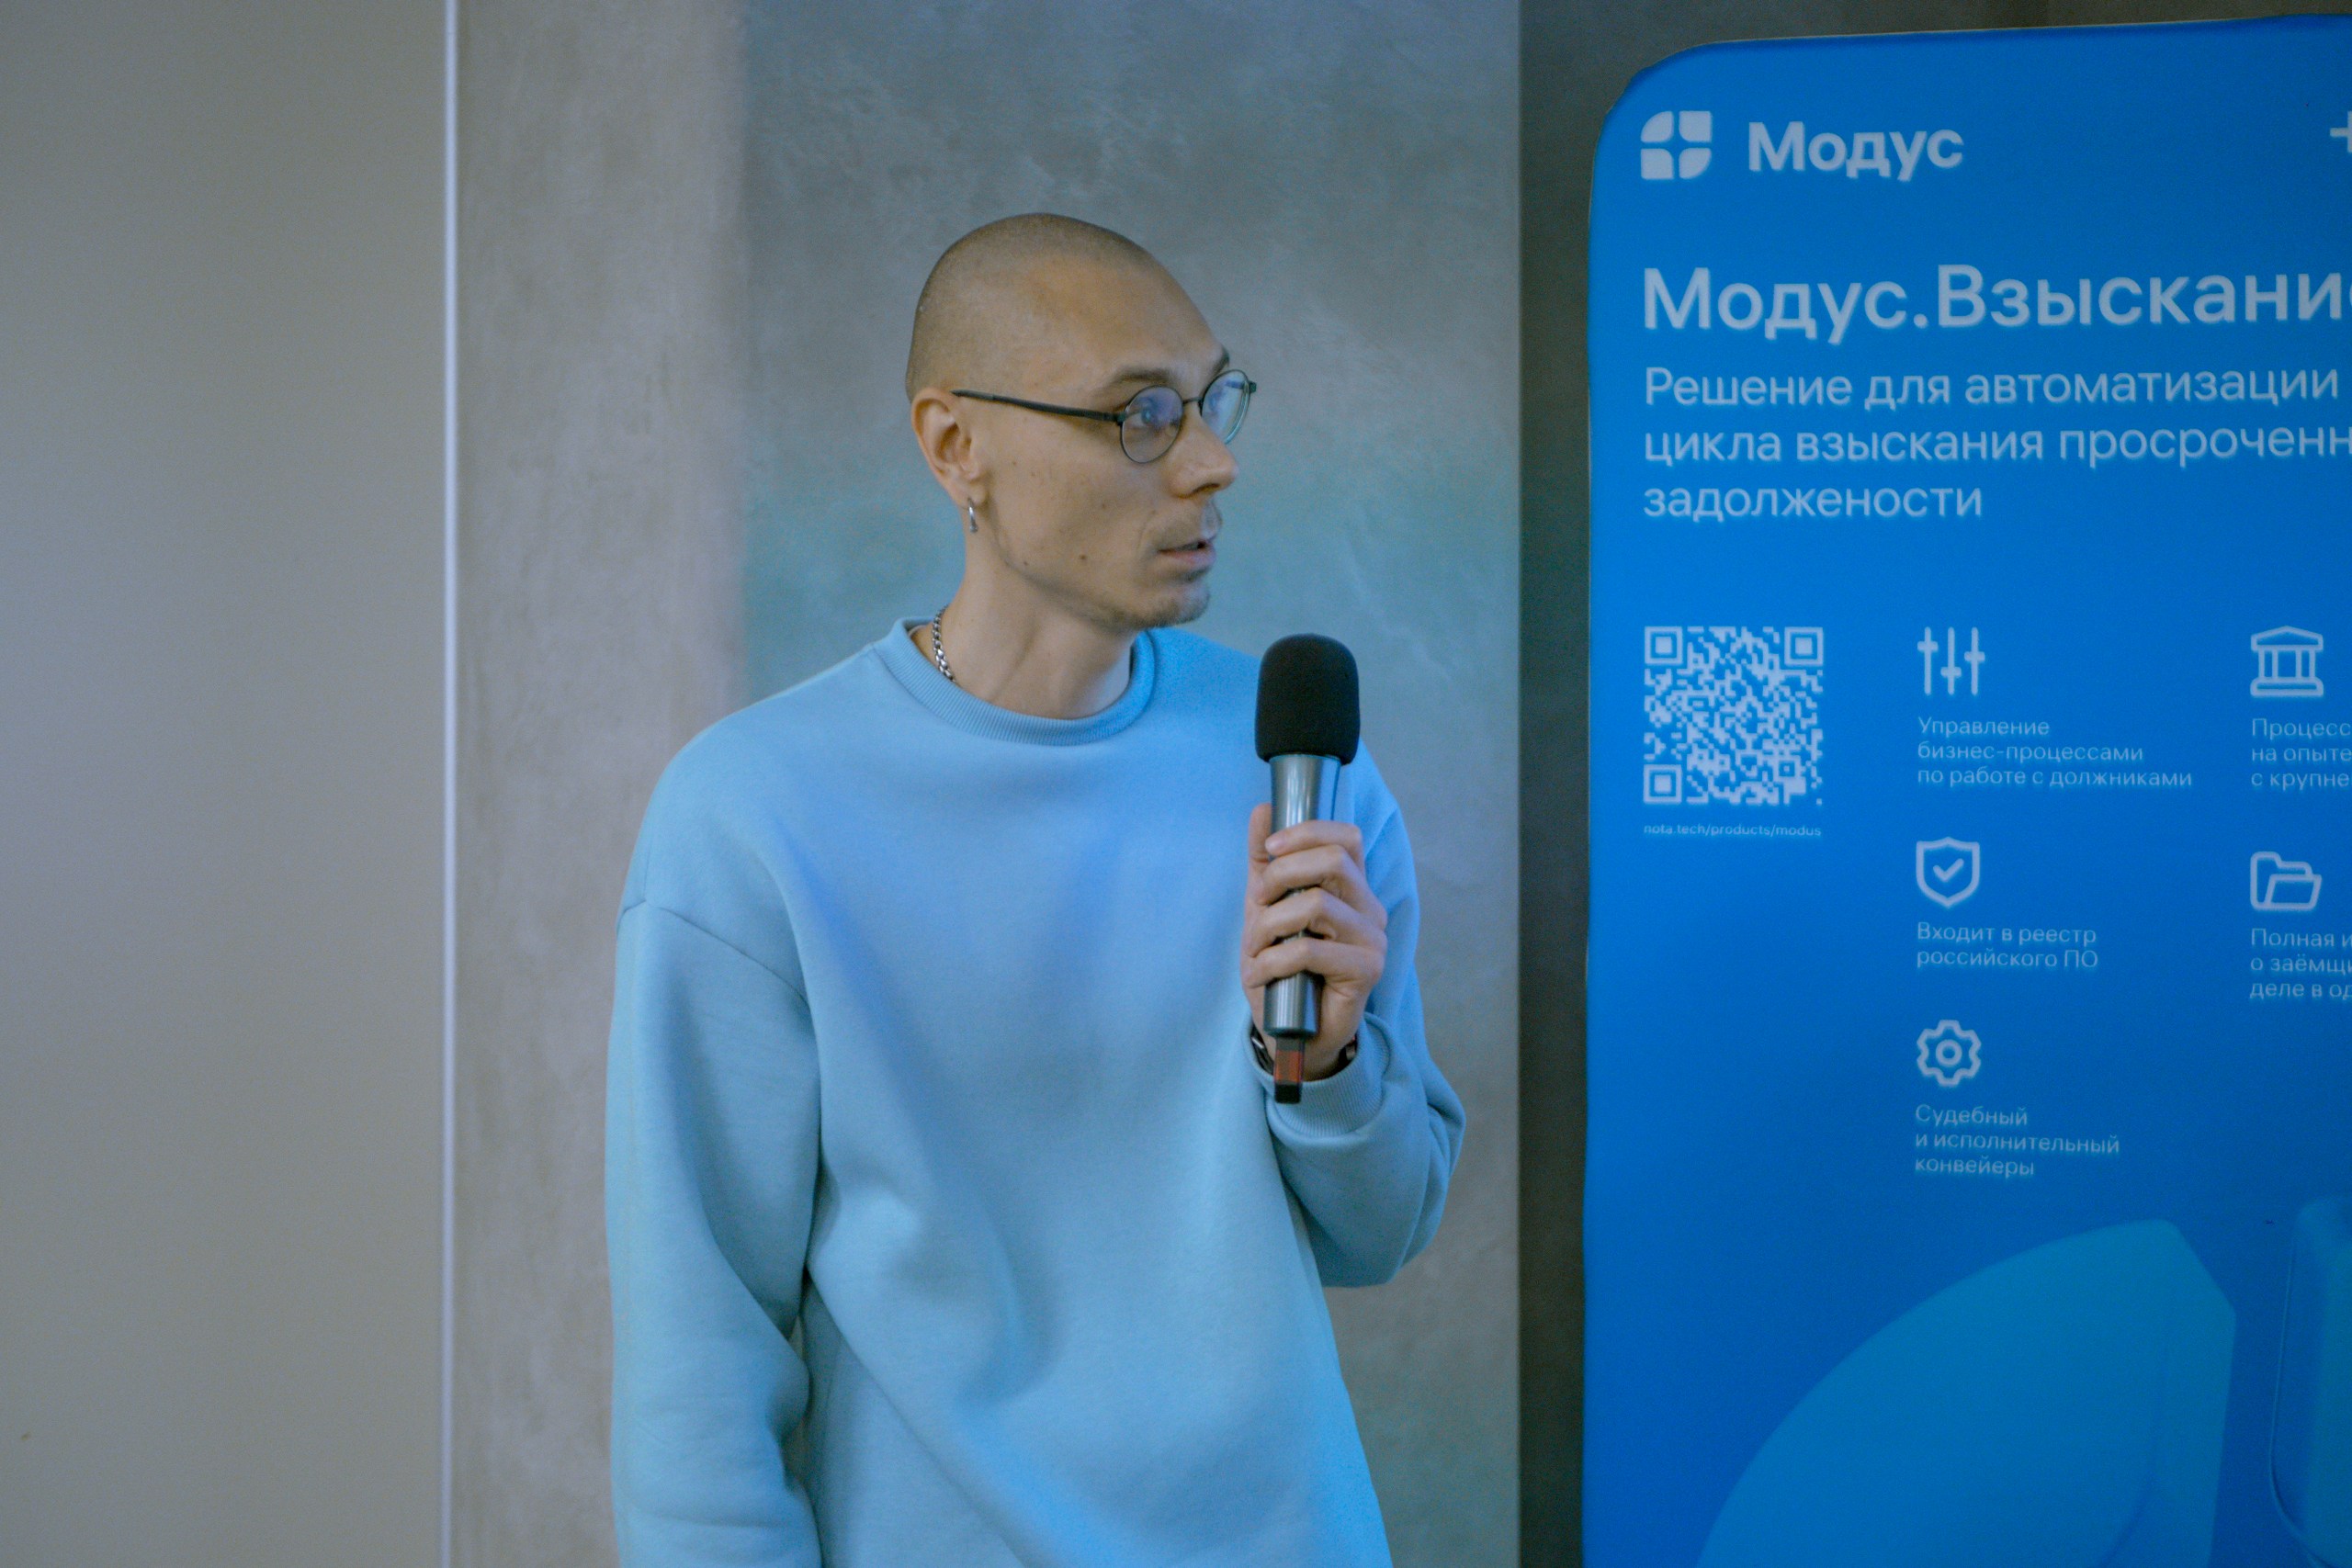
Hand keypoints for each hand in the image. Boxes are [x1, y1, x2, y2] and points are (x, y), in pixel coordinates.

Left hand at [1241, 803, 1386, 1080]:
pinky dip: (1272, 961)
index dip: (1307, 832)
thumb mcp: (1265, 909)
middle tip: (1257, 902)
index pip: (1346, 837)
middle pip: (1333, 861)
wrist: (1292, 1031)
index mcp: (1352, 888)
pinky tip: (1260, 974)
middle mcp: (1370, 908)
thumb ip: (1265, 863)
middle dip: (1282, 874)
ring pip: (1317, 904)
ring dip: (1270, 924)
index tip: (1270, 848)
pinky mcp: (1367, 970)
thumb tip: (1262, 809)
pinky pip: (1311, 949)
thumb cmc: (1283, 968)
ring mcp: (1373, 940)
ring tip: (1255, 949)